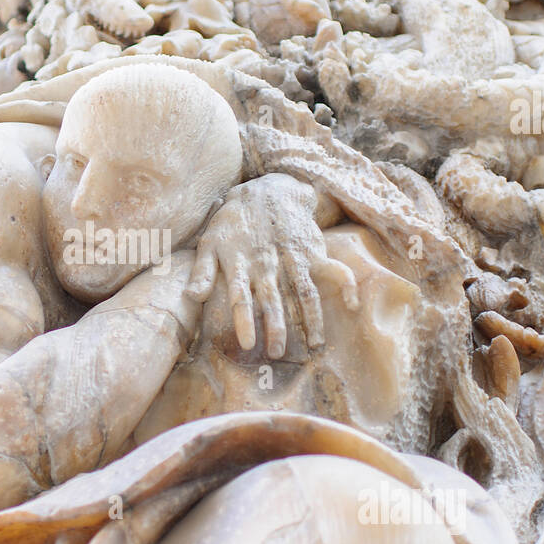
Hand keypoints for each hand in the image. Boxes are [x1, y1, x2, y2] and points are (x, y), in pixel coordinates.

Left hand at [187, 173, 357, 358]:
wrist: (267, 190)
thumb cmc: (234, 221)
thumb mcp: (210, 241)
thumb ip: (201, 270)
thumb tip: (191, 297)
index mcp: (242, 264)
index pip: (241, 297)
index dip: (244, 320)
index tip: (248, 344)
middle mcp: (268, 264)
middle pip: (274, 300)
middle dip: (277, 327)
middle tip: (277, 354)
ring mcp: (293, 258)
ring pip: (304, 292)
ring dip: (311, 318)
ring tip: (314, 344)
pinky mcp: (313, 252)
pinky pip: (334, 269)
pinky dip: (346, 285)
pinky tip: (352, 305)